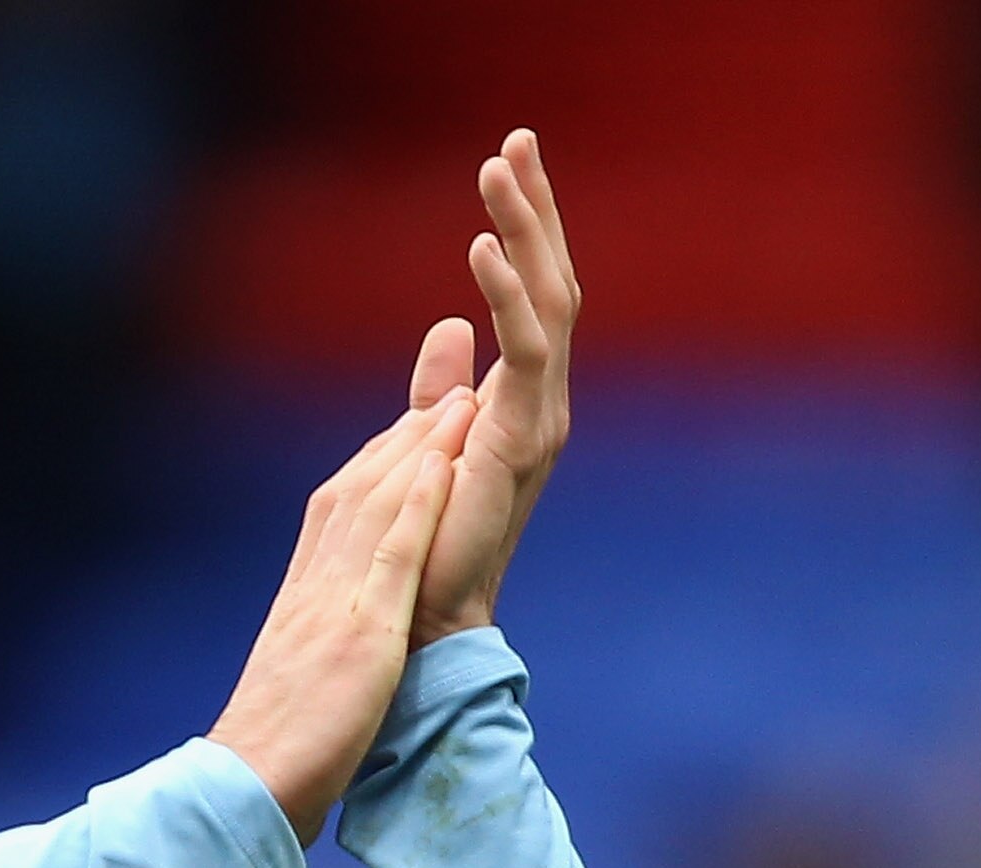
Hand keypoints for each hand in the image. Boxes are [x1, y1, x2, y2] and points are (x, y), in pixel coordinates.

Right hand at [207, 386, 475, 847]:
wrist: (246, 792)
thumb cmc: (271, 761)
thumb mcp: (299, 693)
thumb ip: (317, 658)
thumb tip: (326, 657)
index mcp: (301, 604)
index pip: (340, 517)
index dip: (378, 468)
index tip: (411, 432)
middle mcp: (314, 590)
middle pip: (360, 494)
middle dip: (404, 438)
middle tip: (448, 392)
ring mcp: (335, 608)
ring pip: (378, 506)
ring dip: (420, 447)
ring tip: (461, 400)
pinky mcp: (360, 635)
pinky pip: (393, 555)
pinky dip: (418, 501)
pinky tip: (445, 460)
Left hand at [404, 129, 576, 645]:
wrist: (428, 618)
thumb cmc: (427, 544)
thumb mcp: (431, 442)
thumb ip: (442, 389)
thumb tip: (447, 330)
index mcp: (523, 400)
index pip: (534, 294)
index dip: (525, 228)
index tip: (509, 162)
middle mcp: (544, 403)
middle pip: (552, 281)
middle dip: (535, 207)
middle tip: (516, 136)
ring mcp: (540, 421)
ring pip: (548, 301)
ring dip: (524, 230)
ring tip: (499, 167)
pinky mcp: (522, 440)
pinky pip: (526, 349)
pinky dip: (507, 294)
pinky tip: (481, 247)